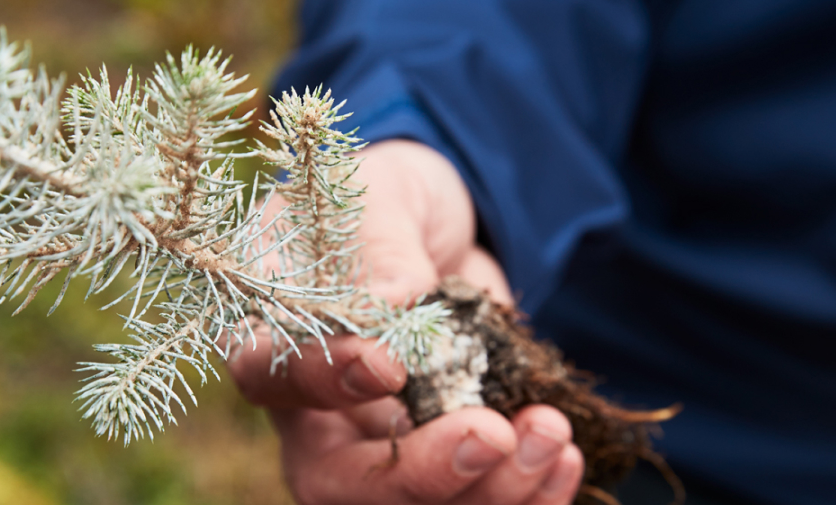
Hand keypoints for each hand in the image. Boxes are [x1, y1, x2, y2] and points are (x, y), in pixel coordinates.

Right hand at [228, 140, 583, 503]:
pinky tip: (563, 456)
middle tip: (491, 436)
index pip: (273, 377)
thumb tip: (397, 299)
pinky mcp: (443, 459)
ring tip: (550, 433)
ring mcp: (379, 446)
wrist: (440, 228)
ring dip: (489, 490)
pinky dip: (526, 496)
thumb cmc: (385, 199)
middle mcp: (315, 412)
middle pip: (336, 481)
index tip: (389, 363)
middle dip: (418, 475)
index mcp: (272, 336)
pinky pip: (473, 499)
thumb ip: (381, 243)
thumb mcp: (382, 193)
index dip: (326, 382)